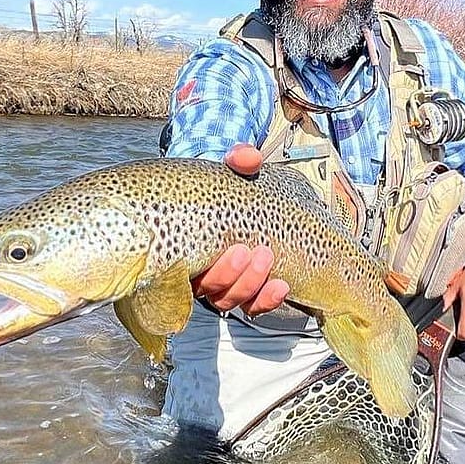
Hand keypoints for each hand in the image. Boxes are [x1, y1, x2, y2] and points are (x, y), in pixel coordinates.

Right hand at [190, 144, 290, 315]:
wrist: (250, 195)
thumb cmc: (234, 184)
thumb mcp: (235, 169)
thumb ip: (240, 159)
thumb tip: (247, 157)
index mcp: (187, 244)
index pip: (182, 269)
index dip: (199, 265)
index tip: (220, 247)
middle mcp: (201, 270)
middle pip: (207, 289)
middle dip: (228, 275)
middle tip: (248, 251)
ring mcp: (225, 283)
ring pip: (228, 300)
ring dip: (249, 286)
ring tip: (266, 258)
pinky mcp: (249, 290)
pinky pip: (252, 306)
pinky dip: (266, 300)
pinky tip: (282, 287)